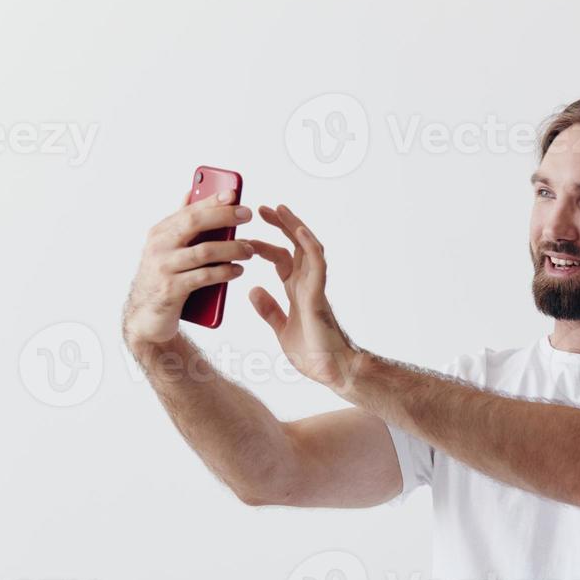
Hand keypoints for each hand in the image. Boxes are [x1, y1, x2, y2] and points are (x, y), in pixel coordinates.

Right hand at [122, 188, 259, 349]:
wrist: (146, 318)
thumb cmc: (162, 279)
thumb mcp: (166, 249)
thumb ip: (179, 224)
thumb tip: (190, 193)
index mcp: (160, 233)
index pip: (189, 210)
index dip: (212, 200)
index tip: (234, 194)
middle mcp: (159, 247)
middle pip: (195, 224)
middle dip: (223, 216)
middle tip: (247, 215)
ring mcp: (164, 268)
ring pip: (204, 251)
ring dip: (231, 248)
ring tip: (249, 250)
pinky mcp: (171, 290)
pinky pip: (203, 277)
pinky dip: (224, 272)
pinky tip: (238, 270)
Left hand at [245, 204, 363, 394]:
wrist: (332, 371)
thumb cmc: (314, 354)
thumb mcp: (281, 330)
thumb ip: (269, 310)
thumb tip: (253, 291)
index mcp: (297, 291)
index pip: (281, 259)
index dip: (265, 245)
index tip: (247, 237)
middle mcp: (307, 284)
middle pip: (294, 246)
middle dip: (279, 226)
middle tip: (260, 208)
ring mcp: (315, 287)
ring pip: (307, 248)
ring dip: (294, 227)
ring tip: (279, 209)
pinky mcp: (319, 295)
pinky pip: (318, 264)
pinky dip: (309, 246)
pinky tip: (298, 231)